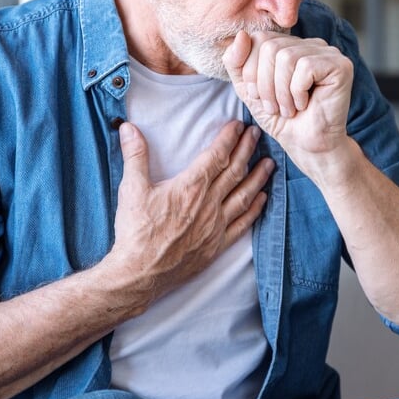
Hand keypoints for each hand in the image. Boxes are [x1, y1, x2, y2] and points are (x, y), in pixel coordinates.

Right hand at [104, 119, 272, 301]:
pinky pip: (242, 224)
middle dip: (247, 150)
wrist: (140, 273)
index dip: (229, 138)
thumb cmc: (136, 231)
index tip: (238, 126)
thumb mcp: (131, 189)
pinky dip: (254, 210)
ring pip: (244, 196)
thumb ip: (134, 156)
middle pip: (234, 171)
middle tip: (257, 135)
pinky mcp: (216, 245)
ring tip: (269, 163)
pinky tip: (262, 199)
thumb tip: (128, 128)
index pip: (216, 156)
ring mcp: (215, 226)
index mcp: (190, 187)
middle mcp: (208, 204)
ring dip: (258, 177)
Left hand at [222, 30, 353, 168]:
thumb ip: (236, 62)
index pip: (258, 38)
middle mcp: (309, 43)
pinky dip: (298, 92)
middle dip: (264, 84)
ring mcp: (327, 52)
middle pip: (270, 46)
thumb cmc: (280, 118)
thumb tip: (241, 34)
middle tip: (274, 107)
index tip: (258, 97)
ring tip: (288, 109)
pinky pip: (306, 67)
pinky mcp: (340, 65)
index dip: (250, 70)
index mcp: (289, 45)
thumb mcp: (247, 89)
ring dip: (281, 92)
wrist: (306, 146)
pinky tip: (305, 104)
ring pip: (286, 57)